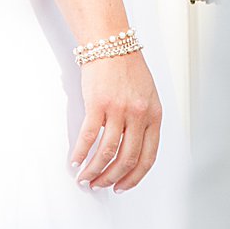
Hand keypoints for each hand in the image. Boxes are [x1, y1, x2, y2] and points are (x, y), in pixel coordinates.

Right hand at [71, 50, 161, 191]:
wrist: (111, 42)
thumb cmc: (127, 67)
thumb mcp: (147, 95)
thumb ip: (143, 121)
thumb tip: (129, 149)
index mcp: (154, 115)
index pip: (148, 157)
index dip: (134, 177)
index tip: (122, 186)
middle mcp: (138, 115)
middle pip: (127, 159)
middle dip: (112, 178)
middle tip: (100, 186)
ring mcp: (118, 110)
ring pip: (106, 152)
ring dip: (94, 170)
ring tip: (85, 178)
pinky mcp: (97, 103)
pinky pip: (89, 136)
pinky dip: (81, 152)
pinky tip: (75, 160)